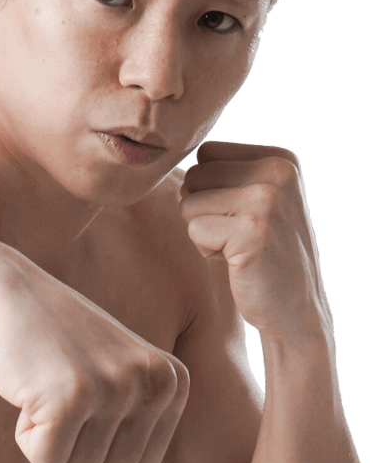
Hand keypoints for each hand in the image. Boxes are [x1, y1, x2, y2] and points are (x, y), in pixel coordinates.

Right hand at [0, 245, 188, 462]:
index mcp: (171, 380)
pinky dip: (26, 436)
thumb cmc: (50, 337)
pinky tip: (27, 387)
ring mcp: (114, 388)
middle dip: (72, 447)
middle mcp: (153, 383)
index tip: (80, 391)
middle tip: (57, 388)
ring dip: (47, 440)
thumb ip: (119, 433)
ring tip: (44, 384)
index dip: (97, 445)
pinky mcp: (71, 398)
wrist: (3, 289)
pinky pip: (45, 462)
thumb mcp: (105, 376)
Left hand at [180, 141, 331, 342]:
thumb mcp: (256, 197)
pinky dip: (207, 251)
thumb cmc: (262, 251)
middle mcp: (278, 172)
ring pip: (189, 203)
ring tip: (239, 247)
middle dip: (203, 210)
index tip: (243, 214)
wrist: (296, 309)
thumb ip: (224, 170)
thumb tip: (166, 153)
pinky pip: (194, 231)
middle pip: (194, 176)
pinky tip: (239, 261)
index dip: (210, 188)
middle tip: (240, 235)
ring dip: (204, 231)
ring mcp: (267, 200)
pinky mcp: (253, 231)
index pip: (205, 154)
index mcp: (280, 159)